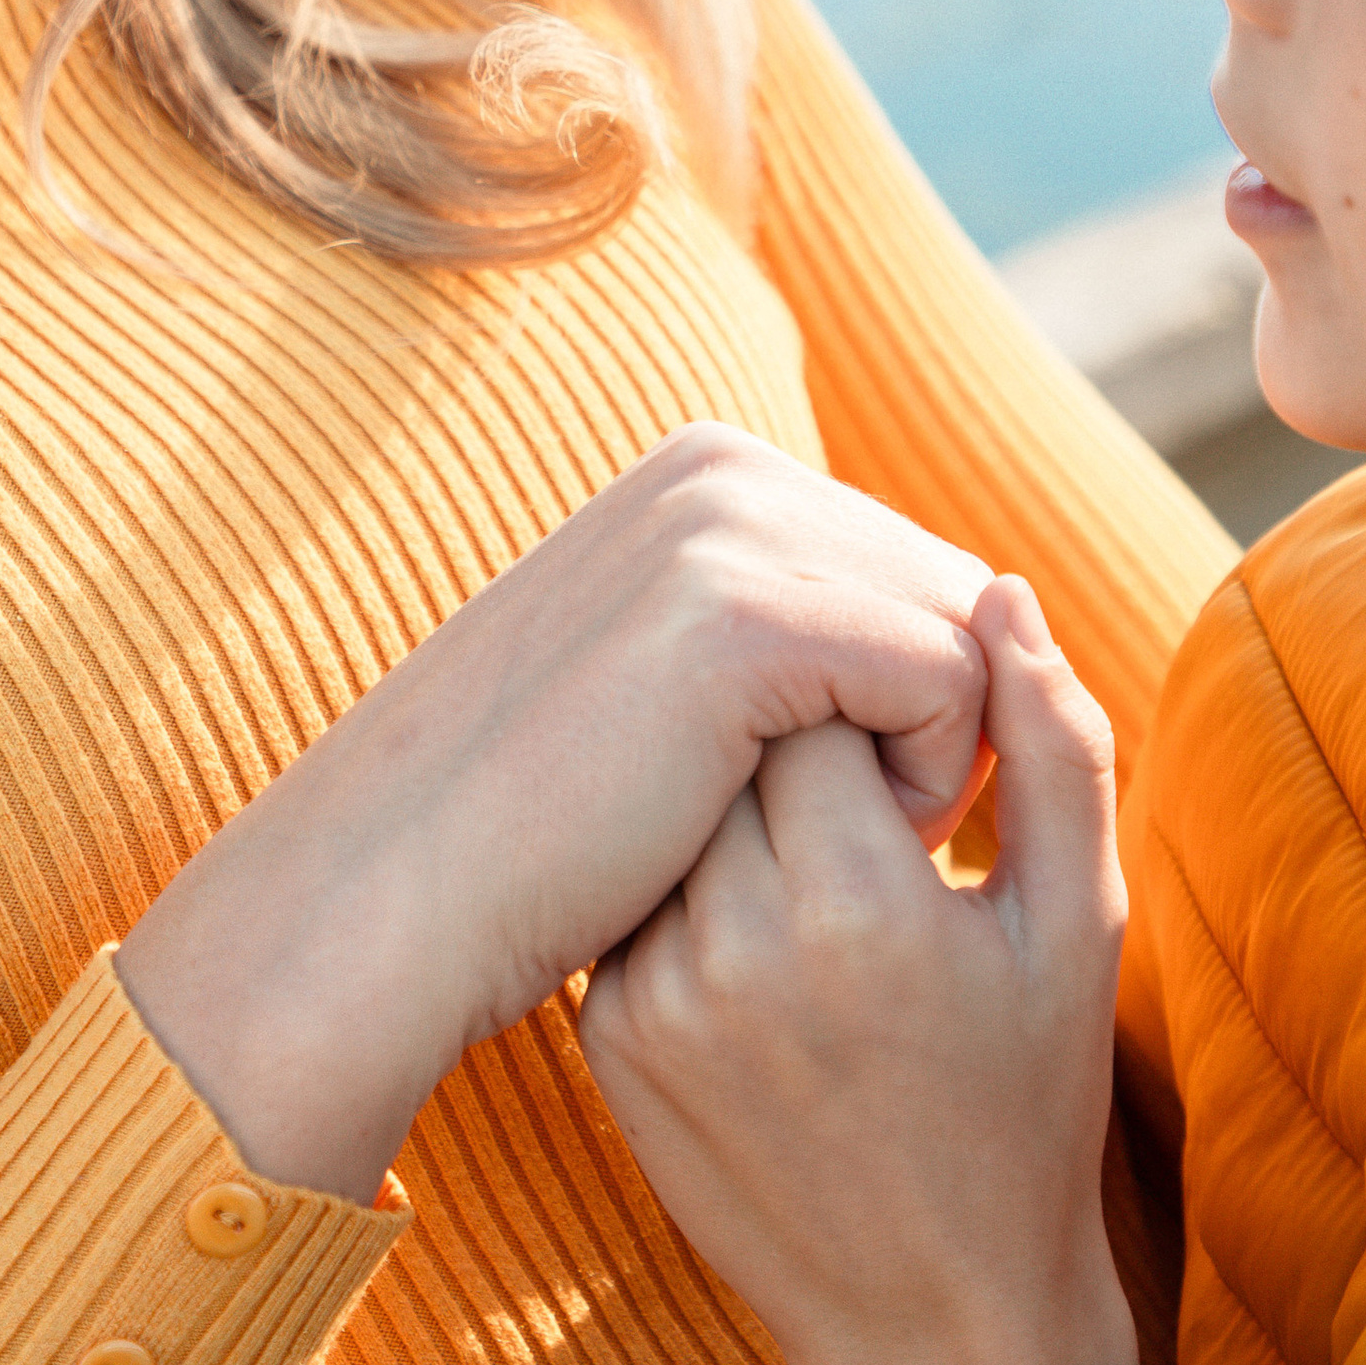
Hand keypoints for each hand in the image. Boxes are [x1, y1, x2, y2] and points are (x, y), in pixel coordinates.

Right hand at [115, 426, 993, 1205]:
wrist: (396, 897)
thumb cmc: (544, 832)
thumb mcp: (669, 685)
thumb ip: (782, 628)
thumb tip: (967, 626)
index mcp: (704, 470)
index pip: (912, 568)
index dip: (913, 699)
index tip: (832, 797)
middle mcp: (721, 467)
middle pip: (956, 592)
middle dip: (938, 721)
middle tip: (844, 834)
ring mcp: (727, 528)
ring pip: (969, 635)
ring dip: (936, 756)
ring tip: (826, 841)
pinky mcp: (747, 617)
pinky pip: (949, 682)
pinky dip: (923, 781)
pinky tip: (826, 845)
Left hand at [576, 575, 1137, 1364]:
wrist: (930, 1320)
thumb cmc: (1027, 1108)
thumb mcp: (1074, 925)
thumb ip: (1050, 742)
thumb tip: (995, 588)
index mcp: (864, 904)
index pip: (813, 693)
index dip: (868, 710)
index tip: (913, 782)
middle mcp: (735, 948)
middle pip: (724, 739)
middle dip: (789, 747)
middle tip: (860, 822)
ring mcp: (652, 1000)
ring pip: (667, 809)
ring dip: (731, 815)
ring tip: (814, 890)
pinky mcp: (603, 1043)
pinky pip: (634, 896)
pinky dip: (689, 894)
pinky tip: (764, 956)